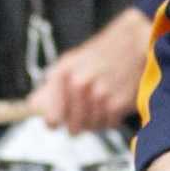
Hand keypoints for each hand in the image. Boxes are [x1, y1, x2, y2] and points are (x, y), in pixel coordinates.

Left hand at [29, 7, 151, 133]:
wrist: (136, 42)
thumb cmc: (104, 51)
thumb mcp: (71, 62)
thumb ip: (51, 87)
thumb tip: (32, 105)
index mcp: (63, 74)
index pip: (51, 119)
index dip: (56, 121)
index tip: (59, 120)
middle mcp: (78, 85)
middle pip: (73, 128)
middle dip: (80, 121)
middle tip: (89, 105)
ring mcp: (98, 95)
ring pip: (92, 128)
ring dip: (98, 119)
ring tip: (104, 99)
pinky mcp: (117, 104)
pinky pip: (109, 125)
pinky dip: (113, 117)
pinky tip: (115, 99)